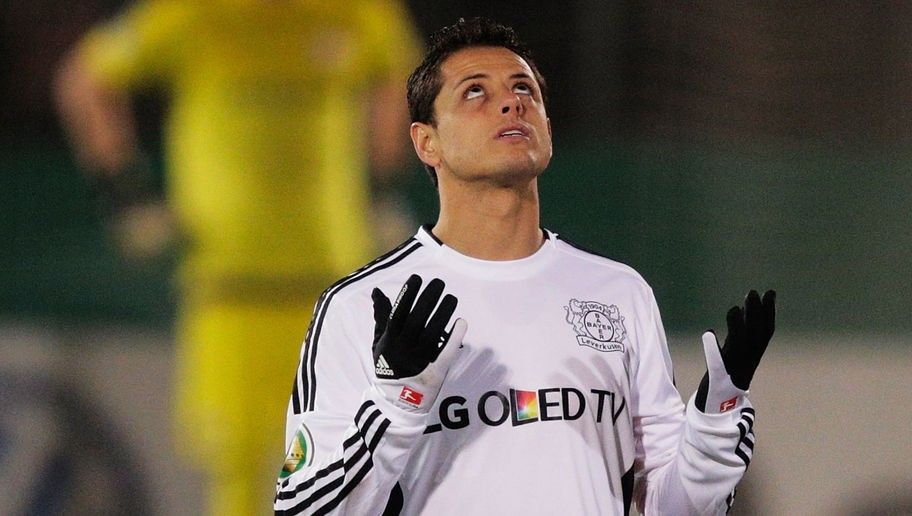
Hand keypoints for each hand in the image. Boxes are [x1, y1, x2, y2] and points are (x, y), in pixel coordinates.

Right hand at [371, 275, 466, 411]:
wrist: (396, 401)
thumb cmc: (388, 367)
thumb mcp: (379, 342)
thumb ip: (381, 316)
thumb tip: (377, 291)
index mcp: (390, 339)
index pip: (399, 312)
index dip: (408, 294)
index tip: (417, 278)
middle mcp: (404, 347)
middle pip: (418, 318)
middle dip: (429, 297)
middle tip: (439, 282)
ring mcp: (420, 359)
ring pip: (434, 331)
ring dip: (444, 312)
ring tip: (451, 297)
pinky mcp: (436, 370)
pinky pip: (446, 351)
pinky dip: (455, 336)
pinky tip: (461, 321)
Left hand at [695, 290, 775, 412]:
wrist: (721, 412)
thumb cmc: (727, 381)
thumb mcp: (736, 357)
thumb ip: (739, 336)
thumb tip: (741, 312)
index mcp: (752, 357)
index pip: (765, 332)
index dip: (769, 312)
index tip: (770, 293)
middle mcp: (746, 363)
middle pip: (755, 336)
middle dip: (756, 314)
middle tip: (753, 292)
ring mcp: (733, 371)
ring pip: (739, 347)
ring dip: (737, 328)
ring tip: (735, 308)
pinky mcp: (717, 379)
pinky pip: (716, 364)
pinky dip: (712, 349)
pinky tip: (708, 332)